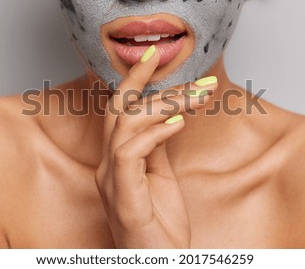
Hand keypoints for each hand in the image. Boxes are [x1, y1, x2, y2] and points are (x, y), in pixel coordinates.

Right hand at [95, 46, 217, 247]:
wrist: (157, 263)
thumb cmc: (159, 226)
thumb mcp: (161, 177)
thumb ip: (158, 148)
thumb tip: (169, 117)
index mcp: (117, 159)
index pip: (120, 110)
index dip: (134, 80)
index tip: (153, 56)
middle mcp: (108, 165)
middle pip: (119, 110)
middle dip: (144, 80)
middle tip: (172, 60)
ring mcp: (111, 180)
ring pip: (127, 125)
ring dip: (164, 105)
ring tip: (195, 96)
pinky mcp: (122, 196)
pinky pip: (131, 153)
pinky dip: (157, 133)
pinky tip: (180, 124)